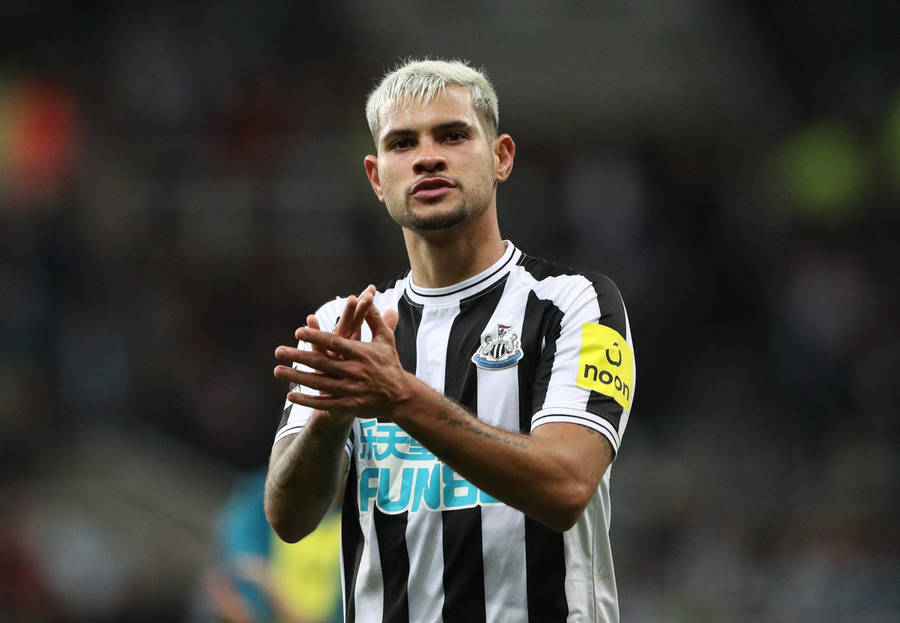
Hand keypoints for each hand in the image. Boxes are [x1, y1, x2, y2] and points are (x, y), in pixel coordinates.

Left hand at [274, 300, 403, 419]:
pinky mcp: (349, 405)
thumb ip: (375, 318)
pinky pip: (324, 403)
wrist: (400, 396)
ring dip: (297, 377)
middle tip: (278, 351)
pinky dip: (307, 400)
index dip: (316, 336)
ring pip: (319, 383)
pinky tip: (291, 395)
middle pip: (322, 362)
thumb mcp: (386, 339)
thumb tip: (369, 297)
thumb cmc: (390, 363)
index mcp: (362, 353)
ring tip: (278, 370)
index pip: (335, 342)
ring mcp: (351, 390)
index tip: (298, 331)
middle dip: (298, 356)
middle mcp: (354, 371)